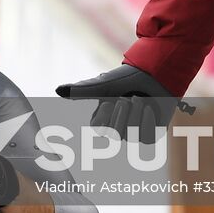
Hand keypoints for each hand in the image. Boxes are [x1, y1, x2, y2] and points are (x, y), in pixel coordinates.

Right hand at [57, 64, 179, 144]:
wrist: (155, 73)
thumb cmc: (126, 77)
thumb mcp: (103, 84)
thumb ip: (81, 90)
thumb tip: (58, 90)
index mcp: (103, 118)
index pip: (99, 130)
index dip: (106, 117)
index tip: (111, 101)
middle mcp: (117, 127)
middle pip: (115, 135)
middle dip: (122, 114)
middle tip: (128, 98)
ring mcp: (134, 132)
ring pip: (131, 137)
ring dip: (136, 115)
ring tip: (139, 99)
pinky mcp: (151, 133)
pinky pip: (146, 139)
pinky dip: (147, 121)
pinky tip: (149, 108)